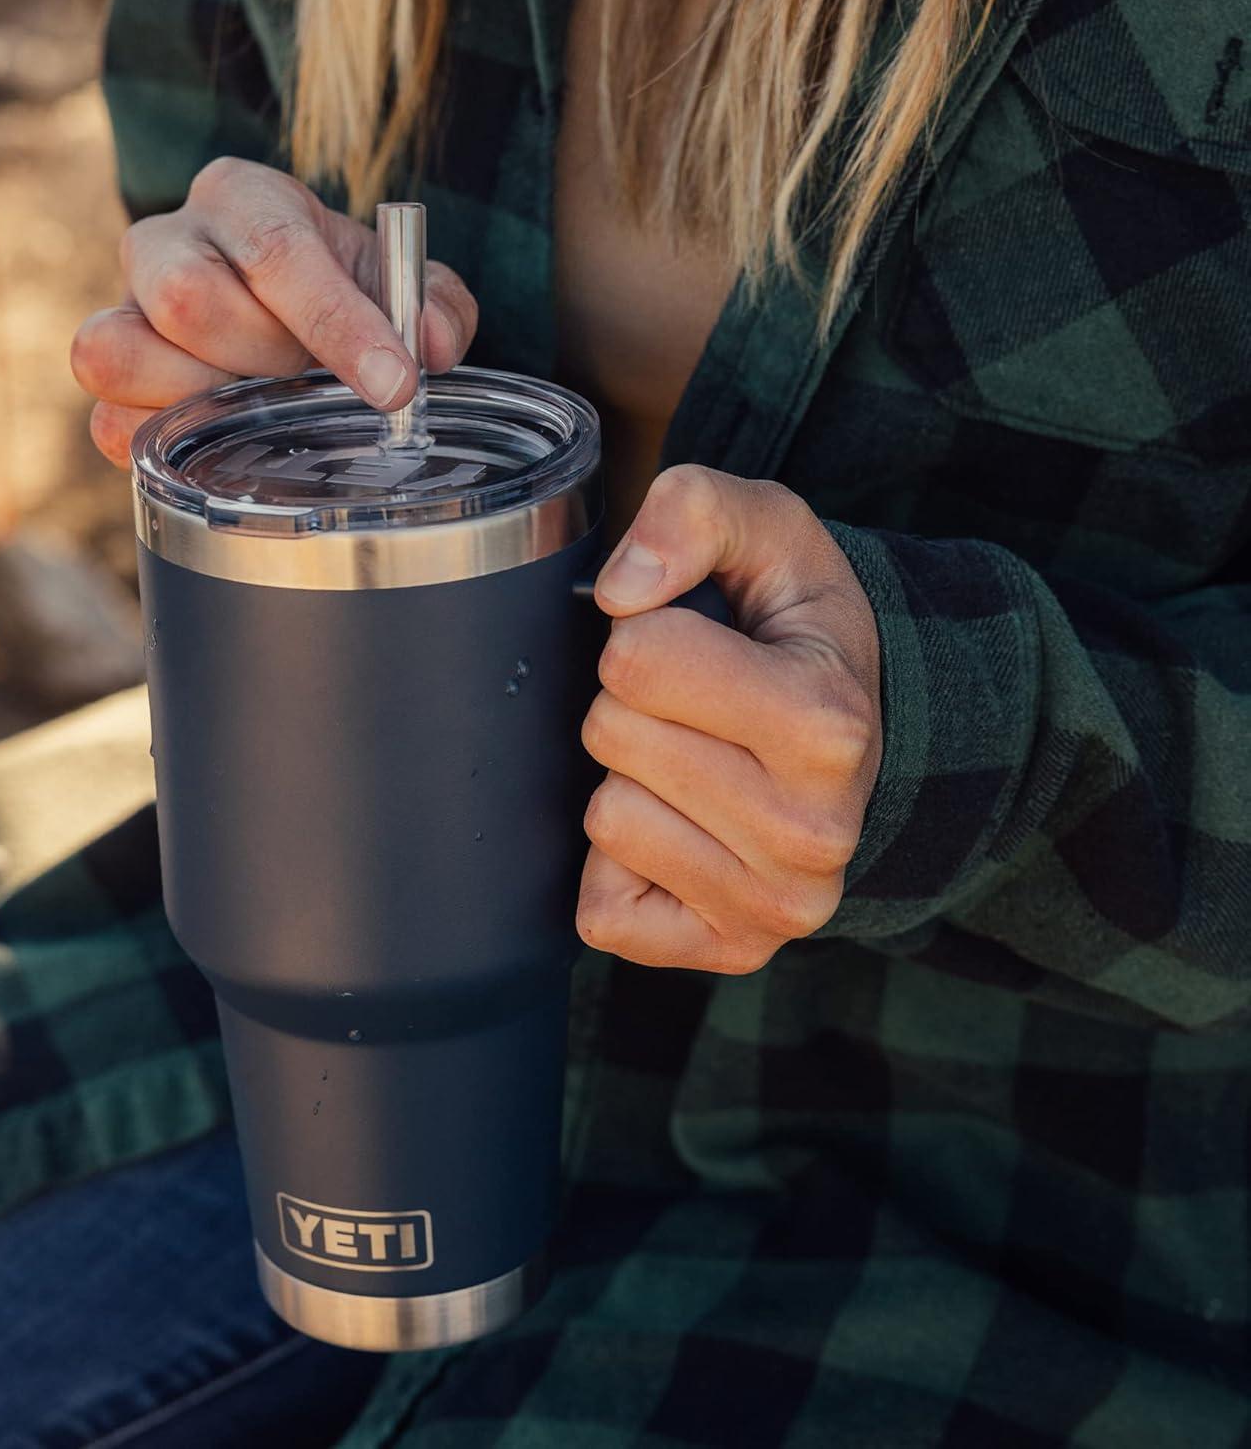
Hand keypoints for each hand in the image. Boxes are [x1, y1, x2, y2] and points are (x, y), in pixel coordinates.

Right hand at [70, 158, 478, 464]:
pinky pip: (106, 421)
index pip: (276, 248)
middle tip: (308, 380)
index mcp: (242, 198)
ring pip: (116, 352)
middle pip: (185, 297)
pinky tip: (220, 444)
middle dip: (265, 360)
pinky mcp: (108, 381)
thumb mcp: (401, 285)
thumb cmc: (342, 291)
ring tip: (258, 409)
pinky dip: (165, 445)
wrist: (286, 313)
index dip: (338, 324)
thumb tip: (433, 346)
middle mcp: (165, 241)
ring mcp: (122, 310)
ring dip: (202, 401)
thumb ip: (436, 305)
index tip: (395, 383)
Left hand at [577, 466, 881, 973]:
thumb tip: (621, 591)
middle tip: (696, 712)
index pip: (636, 659)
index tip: (699, 646)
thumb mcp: (767, 532)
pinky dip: (620, 868)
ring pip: (605, 822)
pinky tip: (680, 833)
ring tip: (696, 769)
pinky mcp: (727, 952)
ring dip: (629, 784)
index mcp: (828, 725)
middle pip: (611, 737)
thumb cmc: (798, 634)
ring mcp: (774, 907)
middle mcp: (812, 833)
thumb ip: (694, 512)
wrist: (862, 736)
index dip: (646, 634)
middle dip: (631, 707)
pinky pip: (602, 909)